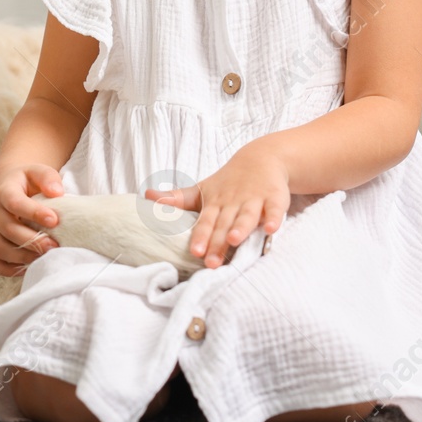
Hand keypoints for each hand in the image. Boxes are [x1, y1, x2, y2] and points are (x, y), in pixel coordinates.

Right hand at [0, 163, 64, 275]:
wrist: (6, 187)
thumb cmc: (27, 182)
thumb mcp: (38, 172)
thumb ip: (48, 178)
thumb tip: (57, 193)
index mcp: (4, 191)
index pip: (15, 203)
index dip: (33, 213)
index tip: (54, 220)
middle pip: (7, 229)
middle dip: (32, 240)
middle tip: (54, 246)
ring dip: (22, 256)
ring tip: (44, 258)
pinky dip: (7, 269)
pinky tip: (28, 267)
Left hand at [144, 148, 288, 268]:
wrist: (261, 158)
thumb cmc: (227, 183)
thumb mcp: (202, 190)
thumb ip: (177, 198)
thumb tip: (146, 196)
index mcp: (215, 203)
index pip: (205, 222)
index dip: (201, 236)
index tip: (195, 251)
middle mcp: (233, 202)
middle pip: (224, 224)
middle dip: (218, 242)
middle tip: (212, 262)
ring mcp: (254, 200)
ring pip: (247, 216)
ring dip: (241, 227)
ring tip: (235, 240)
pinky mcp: (274, 198)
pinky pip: (275, 209)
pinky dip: (274, 218)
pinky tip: (271, 230)